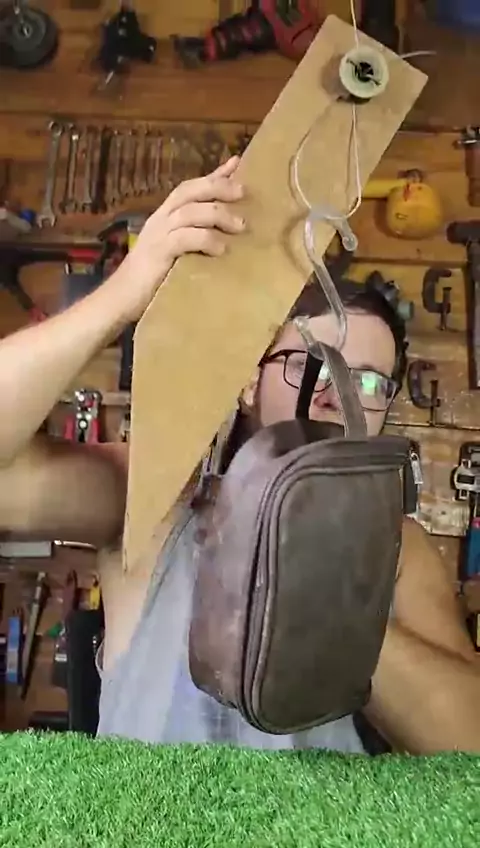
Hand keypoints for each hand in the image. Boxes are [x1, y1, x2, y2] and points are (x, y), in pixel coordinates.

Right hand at [118, 156, 244, 316]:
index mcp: (165, 217)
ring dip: (218, 215)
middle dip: (218, 187)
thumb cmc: (152, 279)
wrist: (122, 298)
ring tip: (240, 226)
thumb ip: (195, 240)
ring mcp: (158, 234)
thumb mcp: (178, 253)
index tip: (236, 163)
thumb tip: (225, 238)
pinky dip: (206, 240)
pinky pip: (186, 238)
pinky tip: (221, 249)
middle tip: (242, 192)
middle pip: (190, 191)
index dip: (213, 175)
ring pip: (190, 211)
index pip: (190, 188)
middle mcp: (161, 219)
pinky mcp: (159, 252)